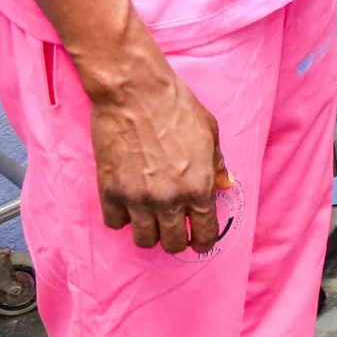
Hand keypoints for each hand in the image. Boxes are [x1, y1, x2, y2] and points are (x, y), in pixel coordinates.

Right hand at [80, 30, 230, 253]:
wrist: (134, 91)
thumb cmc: (176, 106)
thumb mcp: (209, 132)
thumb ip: (218, 164)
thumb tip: (226, 184)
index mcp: (199, 187)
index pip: (205, 234)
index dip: (204, 242)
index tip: (199, 241)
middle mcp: (169, 199)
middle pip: (173, 244)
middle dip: (177, 238)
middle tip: (174, 227)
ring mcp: (138, 198)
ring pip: (144, 240)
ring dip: (149, 231)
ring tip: (150, 216)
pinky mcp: (110, 191)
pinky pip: (114, 223)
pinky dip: (121, 216)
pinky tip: (127, 202)